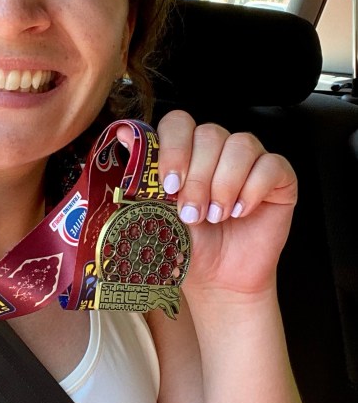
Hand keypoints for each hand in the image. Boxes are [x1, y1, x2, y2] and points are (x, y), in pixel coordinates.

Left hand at [120, 110, 297, 295]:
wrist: (218, 278)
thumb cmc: (188, 246)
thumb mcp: (157, 212)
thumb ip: (141, 174)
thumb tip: (122, 134)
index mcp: (187, 151)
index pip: (179, 123)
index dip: (174, 148)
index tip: (169, 184)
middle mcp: (218, 149)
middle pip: (210, 133)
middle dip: (198, 177)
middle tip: (192, 214)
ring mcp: (250, 160)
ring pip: (241, 144)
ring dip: (224, 184)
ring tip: (216, 216)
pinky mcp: (279, 177)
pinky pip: (271, 165)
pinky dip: (253, 190)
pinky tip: (240, 212)